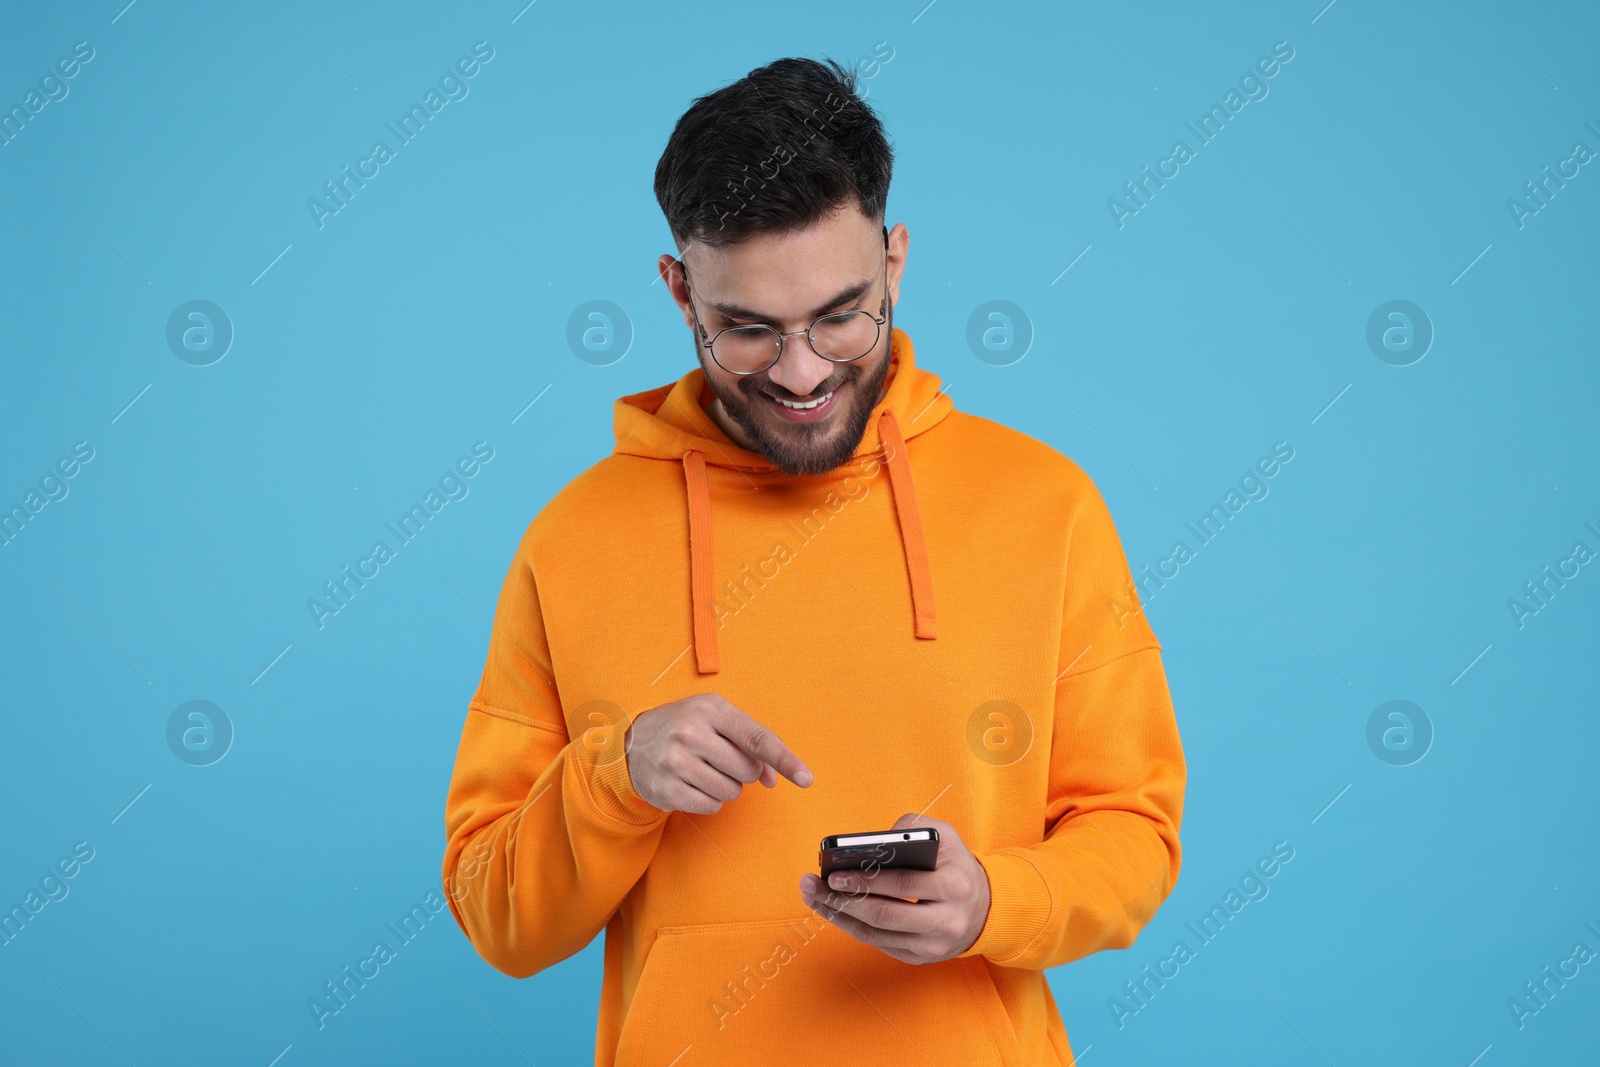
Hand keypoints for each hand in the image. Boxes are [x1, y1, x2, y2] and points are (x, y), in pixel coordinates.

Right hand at [623, 693, 813, 813]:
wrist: (633, 743)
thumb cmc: (686, 727)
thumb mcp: (716, 720)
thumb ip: (750, 743)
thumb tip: (774, 779)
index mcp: (710, 708)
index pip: (757, 738)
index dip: (785, 760)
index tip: (806, 778)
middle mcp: (691, 732)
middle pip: (748, 770)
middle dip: (743, 771)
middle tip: (720, 758)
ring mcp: (676, 761)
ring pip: (731, 791)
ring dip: (726, 786)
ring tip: (704, 769)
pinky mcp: (667, 788)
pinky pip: (711, 806)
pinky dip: (709, 799)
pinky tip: (693, 783)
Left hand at [798, 814, 990, 964]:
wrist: (984, 907)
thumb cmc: (955, 865)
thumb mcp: (945, 836)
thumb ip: (913, 827)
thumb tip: (873, 841)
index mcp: (954, 886)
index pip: (903, 884)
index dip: (866, 880)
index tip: (834, 873)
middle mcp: (946, 920)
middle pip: (884, 914)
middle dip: (843, 900)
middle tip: (814, 886)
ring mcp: (933, 945)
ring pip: (877, 934)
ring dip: (840, 916)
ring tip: (815, 897)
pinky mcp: (921, 957)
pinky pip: (879, 944)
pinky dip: (853, 927)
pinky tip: (834, 910)